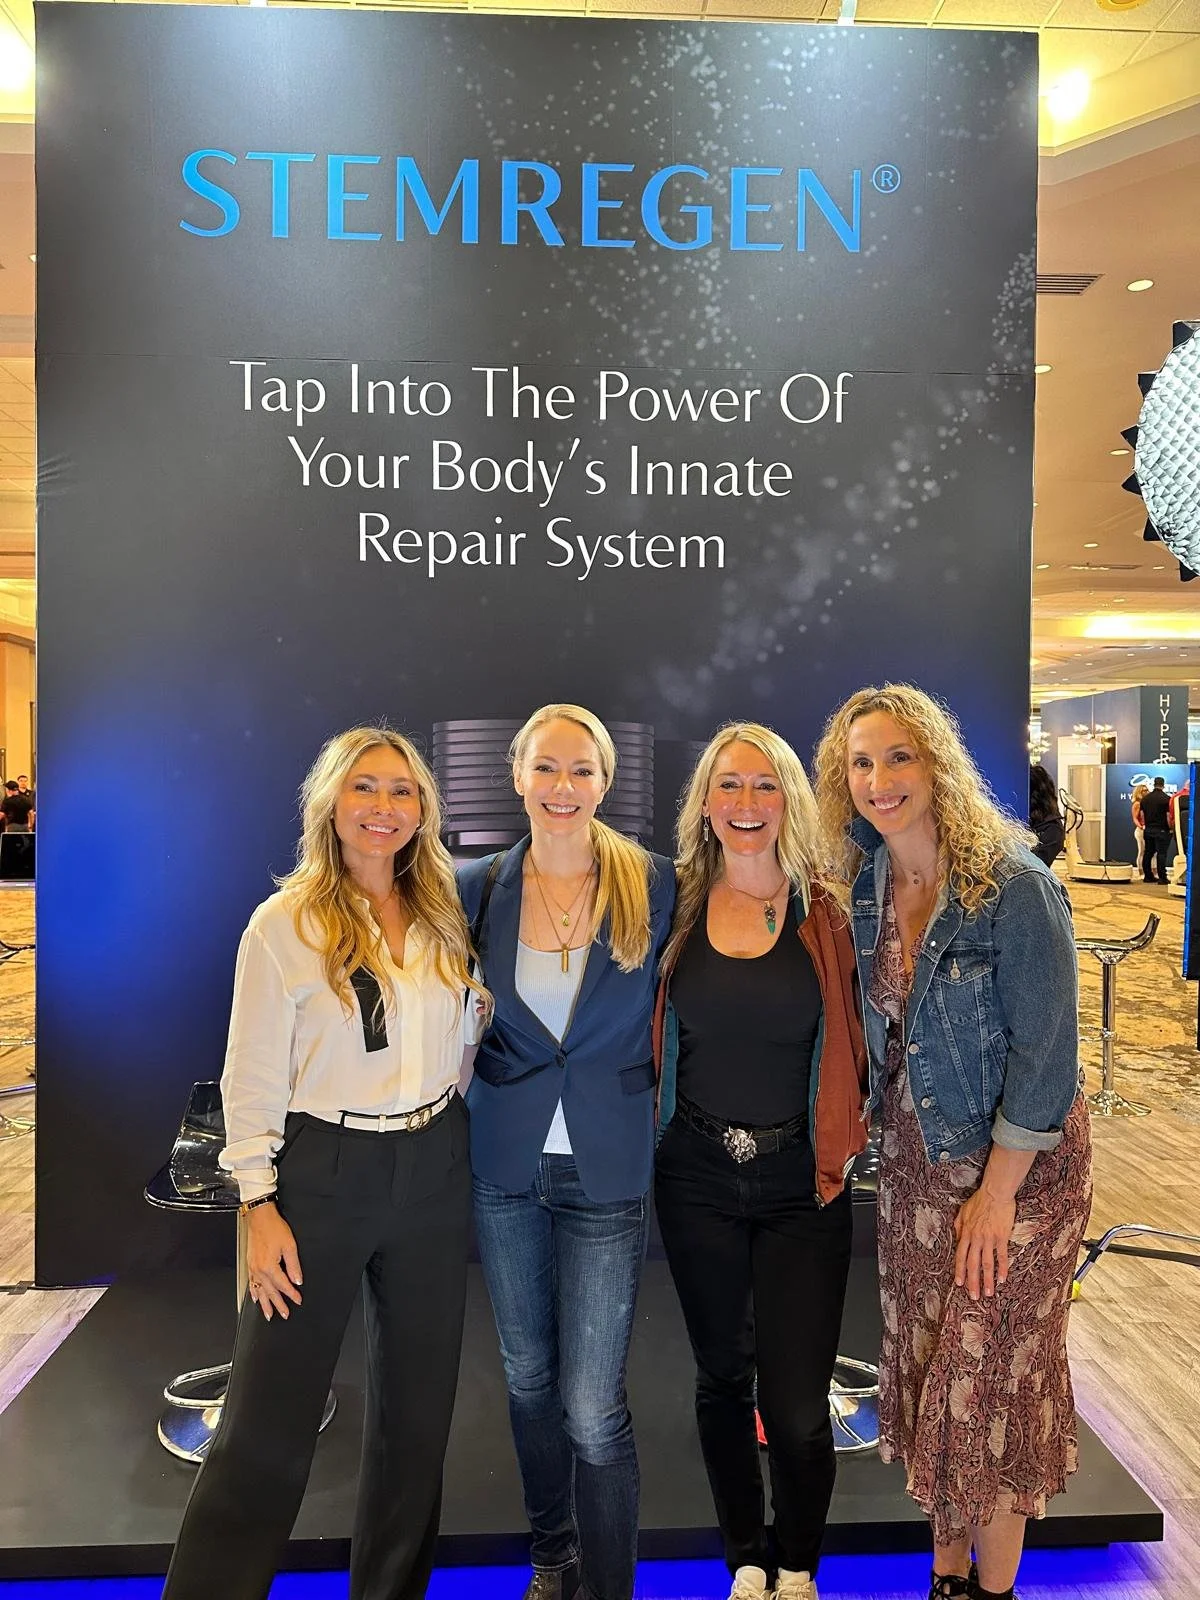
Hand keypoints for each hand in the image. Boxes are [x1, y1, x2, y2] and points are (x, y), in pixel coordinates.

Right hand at [245, 1203, 302, 1320]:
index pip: (283, 1285)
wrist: (260, 1217)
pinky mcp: (250, 1263)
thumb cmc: (273, 1227)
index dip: (292, 1294)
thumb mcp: (290, 1245)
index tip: (298, 1300)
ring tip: (269, 1314)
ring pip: (259, 1290)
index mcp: (269, 1266)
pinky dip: (254, 1293)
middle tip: (285, 1314)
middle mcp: (259, 1269)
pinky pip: (251, 1283)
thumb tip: (298, 1280)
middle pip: (271, 1292)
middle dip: (278, 1305)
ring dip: (265, 1304)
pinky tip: (256, 1298)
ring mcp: (253, 1267)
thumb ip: (294, 1265)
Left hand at [953, 1186, 1016, 1300]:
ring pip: (986, 1263)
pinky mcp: (1002, 1237)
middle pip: (972, 1264)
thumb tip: (957, 1238)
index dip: (960, 1270)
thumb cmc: (979, 1200)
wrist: (995, 1192)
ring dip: (987, 1280)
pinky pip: (1001, 1256)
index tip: (959, 1283)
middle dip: (972, 1281)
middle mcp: (976, 1238)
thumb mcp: (963, 1211)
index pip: (960, 1256)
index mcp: (966, 1233)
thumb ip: (959, 1226)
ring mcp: (989, 1238)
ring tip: (988, 1293)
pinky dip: (1002, 1268)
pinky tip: (1002, 1279)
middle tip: (973, 1296)